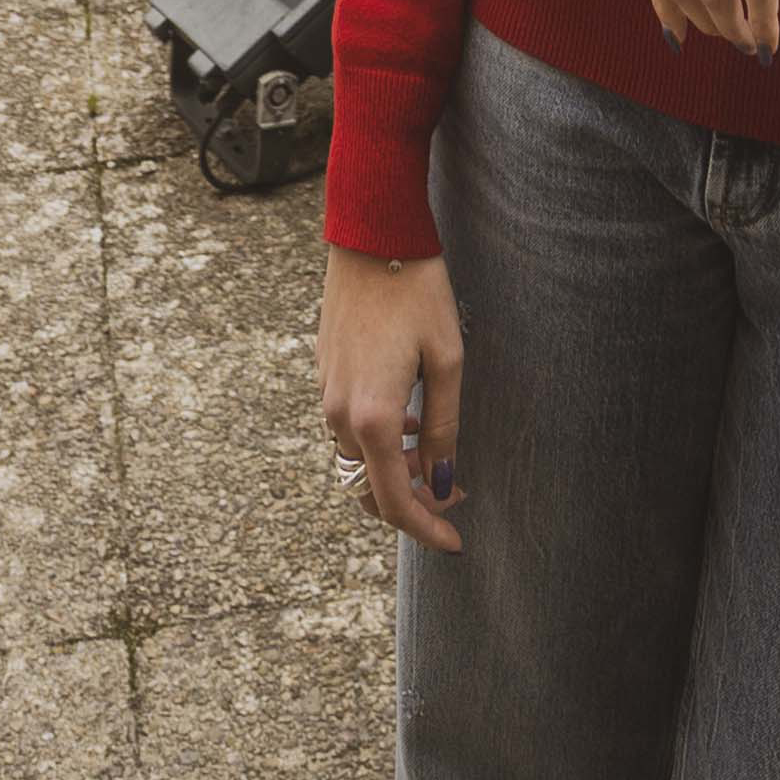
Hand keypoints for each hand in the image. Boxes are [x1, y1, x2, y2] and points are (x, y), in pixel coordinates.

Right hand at [315, 243, 466, 553]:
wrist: (370, 236)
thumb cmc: (417, 292)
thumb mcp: (447, 361)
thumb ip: (444, 428)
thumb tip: (444, 480)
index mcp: (373, 417)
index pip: (394, 501)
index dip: (426, 529)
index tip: (455, 543)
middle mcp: (340, 414)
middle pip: (370, 490)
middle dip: (412, 501)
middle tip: (454, 492)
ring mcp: (326, 394)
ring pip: (358, 461)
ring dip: (394, 470)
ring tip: (434, 453)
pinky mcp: (324, 375)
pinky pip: (348, 430)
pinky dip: (378, 443)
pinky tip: (409, 419)